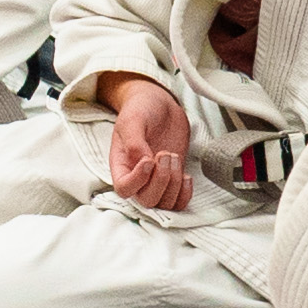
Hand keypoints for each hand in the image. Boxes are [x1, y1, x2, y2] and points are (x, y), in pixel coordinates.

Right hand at [101, 76, 195, 213]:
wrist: (159, 104)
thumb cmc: (141, 109)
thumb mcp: (133, 120)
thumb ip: (134, 142)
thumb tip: (142, 162)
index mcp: (121, 165)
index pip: (124, 189)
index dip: (138, 180)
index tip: (149, 159)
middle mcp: (137, 177)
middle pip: (147, 200)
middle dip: (161, 181)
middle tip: (165, 153)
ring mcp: (156, 180)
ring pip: (164, 203)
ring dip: (174, 184)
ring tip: (173, 157)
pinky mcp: (173, 179)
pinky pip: (179, 202)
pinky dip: (185, 193)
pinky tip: (186, 175)